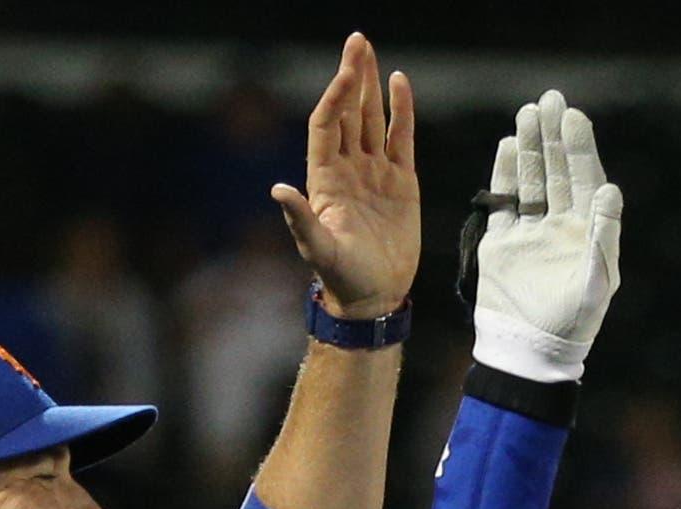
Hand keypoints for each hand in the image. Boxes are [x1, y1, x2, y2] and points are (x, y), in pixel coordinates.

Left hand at [272, 32, 419, 321]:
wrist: (373, 295)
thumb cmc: (341, 275)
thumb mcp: (317, 248)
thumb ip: (300, 218)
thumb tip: (278, 189)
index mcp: (325, 178)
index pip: (328, 125)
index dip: (335, 98)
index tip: (345, 74)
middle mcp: (348, 168)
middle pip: (349, 112)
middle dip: (351, 77)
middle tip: (356, 41)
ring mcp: (375, 172)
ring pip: (373, 118)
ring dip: (371, 86)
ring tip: (370, 52)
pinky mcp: (401, 181)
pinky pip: (401, 138)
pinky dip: (402, 111)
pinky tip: (400, 84)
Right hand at [472, 90, 624, 383]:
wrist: (530, 349)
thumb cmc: (573, 320)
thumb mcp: (598, 279)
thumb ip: (604, 234)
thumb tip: (610, 189)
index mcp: (585, 232)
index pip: (583, 179)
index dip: (580, 147)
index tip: (574, 116)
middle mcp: (559, 227)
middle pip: (555, 172)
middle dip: (553, 137)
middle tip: (549, 100)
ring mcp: (529, 233)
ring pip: (529, 181)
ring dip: (528, 148)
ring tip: (526, 114)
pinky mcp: (501, 243)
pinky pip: (503, 202)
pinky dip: (503, 175)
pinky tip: (505, 146)